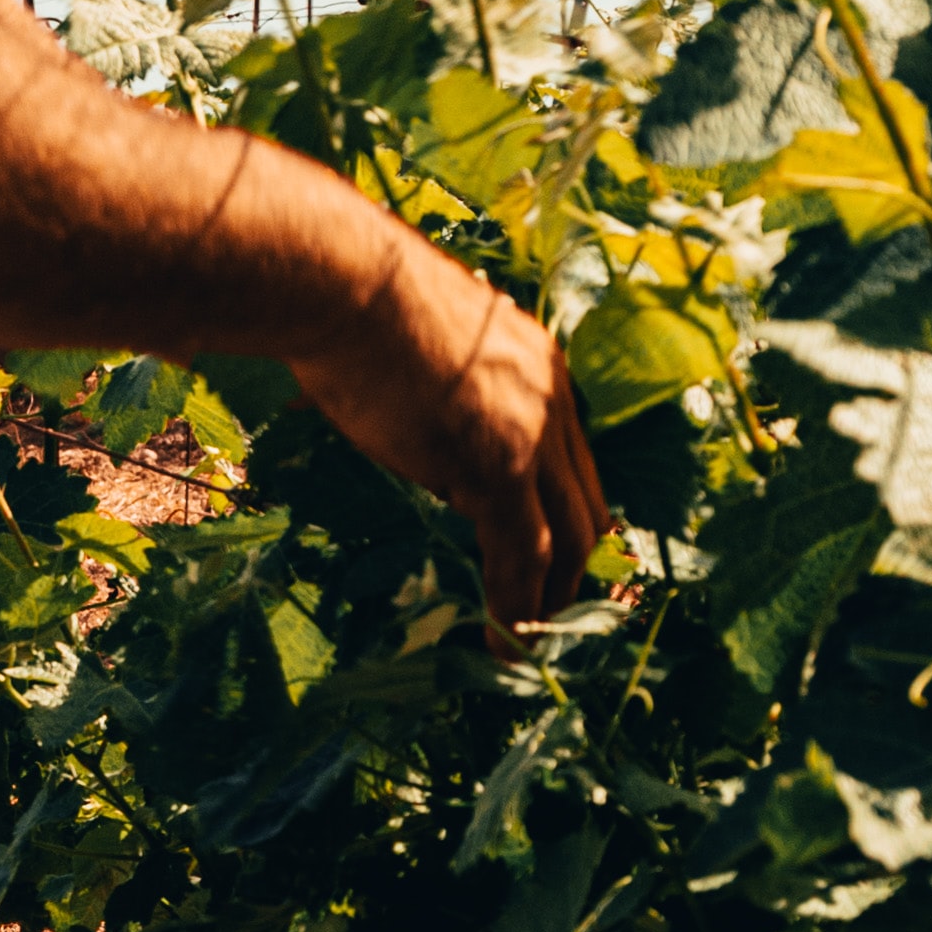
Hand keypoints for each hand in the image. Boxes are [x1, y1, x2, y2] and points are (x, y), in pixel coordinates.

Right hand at [290, 235, 610, 631]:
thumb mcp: (421, 350)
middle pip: (587, 508)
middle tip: (548, 621)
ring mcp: (533, 436)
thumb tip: (420, 427)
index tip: (545, 567)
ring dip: (550, 603)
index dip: (564, 523)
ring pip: (568, 541)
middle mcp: (554, 401)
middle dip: (572, 574)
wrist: (343, 284)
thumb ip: (443, 395)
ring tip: (526, 648)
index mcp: (540, 369)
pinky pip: (523, 555)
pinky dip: (517, 608)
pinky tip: (499, 643)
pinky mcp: (501, 469)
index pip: (572, 466)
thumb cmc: (357, 304)